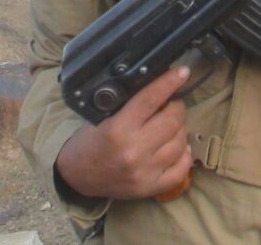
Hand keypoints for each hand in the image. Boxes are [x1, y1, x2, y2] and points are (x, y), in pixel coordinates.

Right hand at [55, 66, 192, 199]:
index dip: (169, 83)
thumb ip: (130, 105)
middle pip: (171, 121)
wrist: (76, 176)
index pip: (150, 99)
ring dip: (180, 129)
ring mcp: (144, 172)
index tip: (182, 72)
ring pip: (180, 143)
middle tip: (172, 103)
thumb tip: (160, 89)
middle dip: (176, 107)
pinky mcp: (149, 188)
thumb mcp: (102, 117)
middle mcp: (134, 151)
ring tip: (172, 125)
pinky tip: (179, 147)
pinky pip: (180, 171)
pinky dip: (184, 156)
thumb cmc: (89, 142)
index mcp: (118, 130)